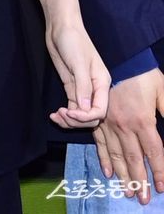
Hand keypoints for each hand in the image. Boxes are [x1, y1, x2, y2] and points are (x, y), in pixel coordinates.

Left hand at [46, 19, 110, 128]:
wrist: (61, 27)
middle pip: (91, 117)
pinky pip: (72, 108)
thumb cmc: (73, 40)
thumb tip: (85, 110)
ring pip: (81, 115)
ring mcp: (82, 89)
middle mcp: (95, 89)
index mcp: (102, 83)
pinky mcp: (71, 87)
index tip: (70, 113)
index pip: (100, 111)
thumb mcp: (79, 63)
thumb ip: (83, 87)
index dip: (86, 117)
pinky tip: (54, 114)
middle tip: (61, 114)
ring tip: (56, 116)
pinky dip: (65, 115)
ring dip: (69, 121)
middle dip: (76, 121)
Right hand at [93, 68, 163, 205]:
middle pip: (134, 159)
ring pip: (117, 155)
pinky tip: (107, 172)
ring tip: (127, 192)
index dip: (159, 172)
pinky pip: (100, 143)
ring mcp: (109, 124)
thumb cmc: (142, 73)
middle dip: (139, 181)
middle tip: (142, 199)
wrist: (117, 56)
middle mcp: (125, 127)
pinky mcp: (99, 119)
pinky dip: (104, 159)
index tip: (162, 188)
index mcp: (143, 121)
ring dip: (123, 176)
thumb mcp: (162, 90)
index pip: (154, 153)